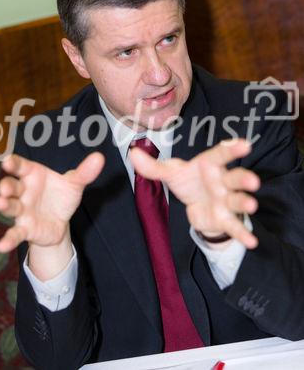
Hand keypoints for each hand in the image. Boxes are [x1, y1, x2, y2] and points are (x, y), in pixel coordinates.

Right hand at [0, 153, 104, 252]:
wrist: (62, 219)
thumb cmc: (62, 195)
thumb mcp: (74, 184)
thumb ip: (84, 172)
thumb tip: (99, 158)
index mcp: (32, 175)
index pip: (20, 166)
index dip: (13, 163)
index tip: (8, 161)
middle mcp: (23, 191)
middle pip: (11, 187)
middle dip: (6, 186)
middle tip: (4, 187)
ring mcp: (22, 210)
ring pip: (10, 207)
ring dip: (4, 206)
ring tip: (1, 203)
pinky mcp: (25, 228)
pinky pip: (15, 233)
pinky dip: (8, 240)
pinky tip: (2, 246)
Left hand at [130, 139, 259, 248]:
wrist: (195, 205)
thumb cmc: (188, 182)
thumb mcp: (170, 173)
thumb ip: (153, 166)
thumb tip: (133, 153)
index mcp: (209, 165)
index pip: (221, 155)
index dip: (232, 149)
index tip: (245, 145)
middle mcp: (222, 181)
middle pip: (235, 178)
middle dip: (244, 179)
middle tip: (253, 181)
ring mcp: (226, 200)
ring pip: (237, 200)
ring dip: (245, 203)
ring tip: (251, 205)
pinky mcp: (224, 219)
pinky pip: (234, 226)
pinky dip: (243, 234)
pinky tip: (251, 242)